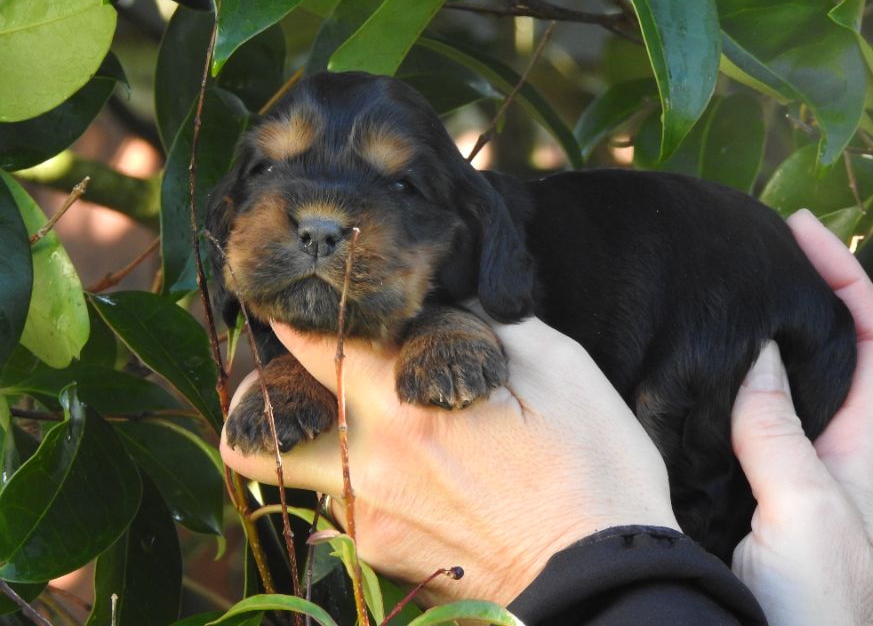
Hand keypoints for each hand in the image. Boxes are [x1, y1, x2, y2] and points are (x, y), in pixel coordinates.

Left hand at [220, 312, 678, 606]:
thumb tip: (450, 299)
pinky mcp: (385, 558)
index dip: (297, 312)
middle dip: (265, 388)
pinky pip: (346, 506)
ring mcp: (370, 521)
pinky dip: (363, 477)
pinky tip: (418, 471)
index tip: (307, 298)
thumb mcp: (560, 369)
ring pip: (302, 470)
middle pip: (257, 428)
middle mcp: (370, 468)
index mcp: (408, 409)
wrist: (606, 582)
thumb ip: (491, 322)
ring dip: (319, 435)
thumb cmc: (594, 470)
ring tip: (372, 420)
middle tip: (305, 366)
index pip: (309, 343)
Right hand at [729, 209, 872, 625]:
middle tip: (751, 253)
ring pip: (777, 396)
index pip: (872, 343)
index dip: (849, 279)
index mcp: (860, 451)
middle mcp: (827, 459)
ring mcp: (787, 483)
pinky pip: (735, 436)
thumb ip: (780, 431)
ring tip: (713, 304)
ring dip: (754, 347)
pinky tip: (682, 385)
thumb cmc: (821, 610)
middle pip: (825, 359)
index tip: (804, 230)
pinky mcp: (746, 505)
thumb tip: (763, 347)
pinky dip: (717, 398)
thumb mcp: (805, 511)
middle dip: (801, 298)